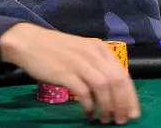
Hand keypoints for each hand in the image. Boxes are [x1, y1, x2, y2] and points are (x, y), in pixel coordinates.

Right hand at [0, 23, 138, 124]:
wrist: (28, 41)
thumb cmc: (54, 49)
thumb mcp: (81, 51)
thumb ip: (97, 66)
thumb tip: (113, 90)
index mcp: (99, 49)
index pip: (123, 74)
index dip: (130, 96)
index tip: (132, 112)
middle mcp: (92, 54)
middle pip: (117, 82)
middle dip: (122, 104)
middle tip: (120, 119)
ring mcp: (79, 63)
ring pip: (104, 88)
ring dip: (107, 107)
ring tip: (105, 119)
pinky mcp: (65, 73)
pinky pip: (84, 93)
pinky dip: (89, 106)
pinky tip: (88, 113)